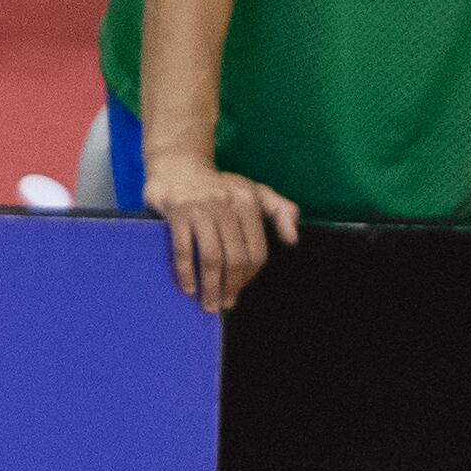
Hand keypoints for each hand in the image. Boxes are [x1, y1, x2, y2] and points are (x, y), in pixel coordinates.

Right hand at [145, 155, 298, 313]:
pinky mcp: (177, 212)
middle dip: (231, 286)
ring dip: (211, 286)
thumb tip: (293, 239)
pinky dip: (187, 273)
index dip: (248, 276)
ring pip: (212, 257)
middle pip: (235, 258)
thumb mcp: (254, 191)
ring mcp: (201, 209)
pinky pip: (184, 250)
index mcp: (249, 201)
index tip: (238, 291)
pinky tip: (188, 288)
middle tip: (223, 304)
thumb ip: (279, 210)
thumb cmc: (219, 186)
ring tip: (208, 304)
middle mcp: (227, 204)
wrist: (177, 165)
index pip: (256, 250)